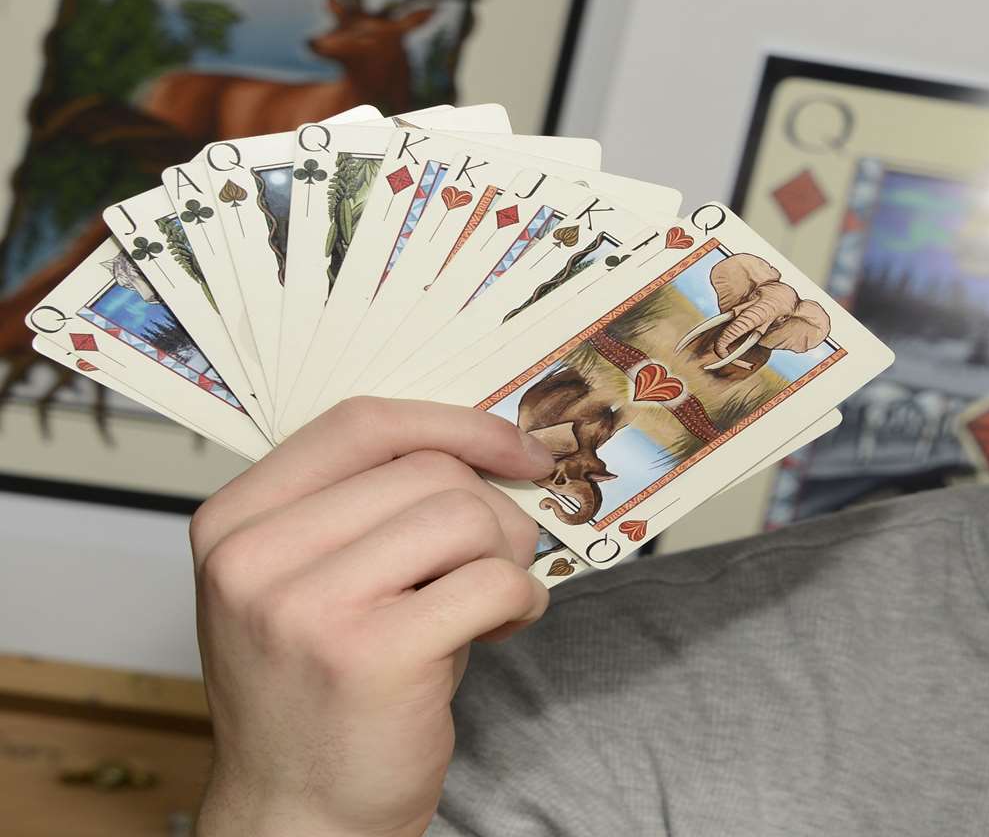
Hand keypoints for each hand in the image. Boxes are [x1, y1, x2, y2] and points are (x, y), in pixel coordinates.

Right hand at [188, 397, 555, 836]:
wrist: (298, 814)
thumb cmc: (323, 692)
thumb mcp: (309, 580)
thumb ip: (369, 507)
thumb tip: (491, 447)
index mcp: (234, 523)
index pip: (361, 423)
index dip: (456, 425)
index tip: (515, 447)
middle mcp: (255, 559)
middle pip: (427, 469)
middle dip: (492, 510)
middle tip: (496, 562)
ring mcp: (307, 608)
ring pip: (464, 516)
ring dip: (505, 557)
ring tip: (487, 603)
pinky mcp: (372, 656)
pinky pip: (491, 583)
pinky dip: (521, 600)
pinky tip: (499, 629)